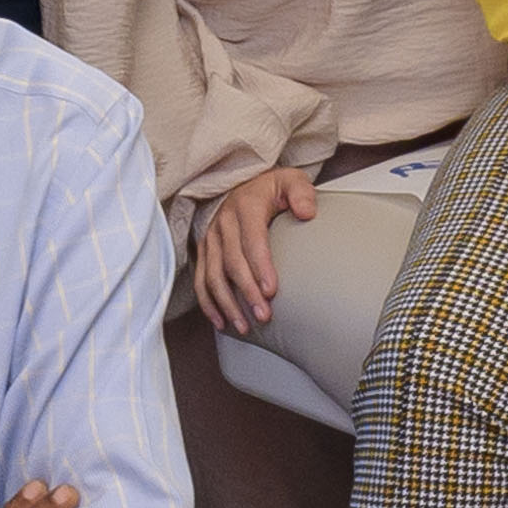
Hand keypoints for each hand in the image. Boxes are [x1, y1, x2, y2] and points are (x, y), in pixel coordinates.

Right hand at [193, 166, 317, 334]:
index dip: (260, 266)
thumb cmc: (272, 188)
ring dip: (227, 304)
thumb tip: (307, 212)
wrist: (245, 183)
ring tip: (244, 326)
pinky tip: (221, 322)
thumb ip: (302, 193)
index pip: (252, 240)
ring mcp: (211, 238)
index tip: (271, 290)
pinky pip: (201, 280)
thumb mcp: (292, 180)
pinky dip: (208, 303)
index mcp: (246, 207)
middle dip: (246, 292)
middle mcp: (223, 223)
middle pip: (232, 263)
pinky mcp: (205, 250)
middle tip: (263, 315)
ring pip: (212, 276)